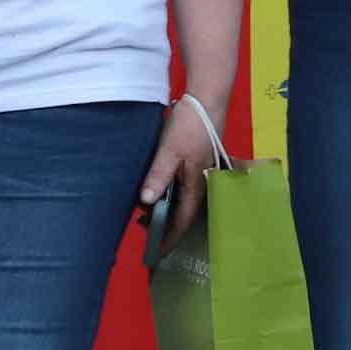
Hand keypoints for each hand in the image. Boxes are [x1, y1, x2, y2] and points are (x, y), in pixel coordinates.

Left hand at [138, 97, 220, 255]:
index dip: (170, 237)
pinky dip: (170, 191)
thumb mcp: (169, 150)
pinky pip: (184, 184)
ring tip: (144, 207)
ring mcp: (202, 170)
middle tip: (142, 226)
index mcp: (197, 184)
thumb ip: (158, 175)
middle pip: (184, 211)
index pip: (183, 220)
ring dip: (166, 206)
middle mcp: (203, 181)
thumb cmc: (190, 124)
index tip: (157, 252)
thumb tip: (145, 202)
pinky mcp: (199, 159)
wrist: (208, 97)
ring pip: (183, 197)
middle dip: (165, 223)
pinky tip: (158, 185)